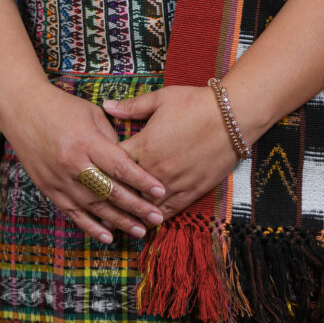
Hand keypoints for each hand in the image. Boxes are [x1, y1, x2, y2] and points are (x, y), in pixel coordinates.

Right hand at [0, 81, 165, 243]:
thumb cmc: (62, 106)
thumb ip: (111, 140)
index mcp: (86, 141)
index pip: (119, 166)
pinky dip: (91, 227)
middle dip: (136, 207)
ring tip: (140, 231)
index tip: (161, 191)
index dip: (141, 181)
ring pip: (94, 207)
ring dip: (119, 221)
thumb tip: (128, 163)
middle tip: (158, 218)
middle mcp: (73, 163)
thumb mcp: (92, 114)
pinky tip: (108, 236)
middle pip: (110, 191)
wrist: (23, 108)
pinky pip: (73, 213)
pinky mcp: (49, 189)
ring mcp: (59, 179)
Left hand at [104, 85, 238, 219]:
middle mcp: (156, 169)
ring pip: (146, 207)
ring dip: (132, 215)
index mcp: (144, 145)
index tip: (92, 173)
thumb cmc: (194, 102)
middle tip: (96, 206)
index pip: (114, 164)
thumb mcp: (161, 99)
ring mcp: (174, 183)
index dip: (101, 169)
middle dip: (111, 197)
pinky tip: (147, 224)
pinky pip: (169, 211)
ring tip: (117, 224)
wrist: (231, 116)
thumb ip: (132, 106)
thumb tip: (107, 106)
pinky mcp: (192, 192)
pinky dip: (155, 219)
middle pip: (126, 190)